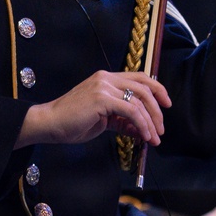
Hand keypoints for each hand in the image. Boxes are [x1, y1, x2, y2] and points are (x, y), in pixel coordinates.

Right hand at [15, 71, 170, 148]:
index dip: (157, 90)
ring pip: (139, 100)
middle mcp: (106, 78)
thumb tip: (143, 129)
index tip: (166, 105)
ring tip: (154, 138)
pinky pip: (130, 110)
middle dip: (157, 109)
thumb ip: (123, 121)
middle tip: (161, 129)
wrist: (50, 124)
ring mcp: (103, 86)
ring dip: (151, 122)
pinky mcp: (101, 98)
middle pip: (144, 87)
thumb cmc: (73, 122)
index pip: (139, 78)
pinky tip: (143, 136)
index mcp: (106, 79)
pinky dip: (141, 124)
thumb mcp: (104, 121)